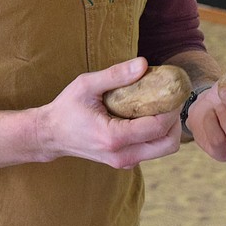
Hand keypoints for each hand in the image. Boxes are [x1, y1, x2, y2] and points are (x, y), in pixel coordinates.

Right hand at [34, 58, 181, 169]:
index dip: (171, 108)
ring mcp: (123, 162)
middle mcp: (122, 155)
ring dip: (168, 128)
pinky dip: (156, 134)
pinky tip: (146, 115)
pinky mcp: (124, 162)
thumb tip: (143, 63)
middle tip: (170, 100)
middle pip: (168, 144)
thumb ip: (116, 75)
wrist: (50, 135)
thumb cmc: (66, 108)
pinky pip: (151, 150)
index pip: (157, 127)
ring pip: (162, 149)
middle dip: (175, 122)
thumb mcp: (87, 85)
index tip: (174, 90)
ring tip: (159, 105)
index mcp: (113, 138)